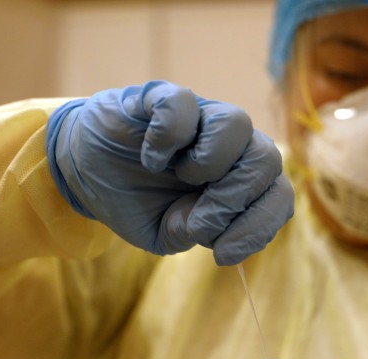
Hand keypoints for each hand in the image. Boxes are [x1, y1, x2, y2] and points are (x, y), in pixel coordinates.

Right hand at [46, 81, 293, 264]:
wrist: (88, 173)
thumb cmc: (139, 200)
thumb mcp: (171, 233)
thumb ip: (204, 232)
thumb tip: (223, 231)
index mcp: (242, 179)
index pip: (279, 195)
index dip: (259, 226)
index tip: (222, 253)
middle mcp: (232, 145)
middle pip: (267, 158)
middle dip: (234, 197)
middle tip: (195, 219)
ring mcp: (200, 117)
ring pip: (237, 123)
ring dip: (210, 162)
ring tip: (179, 175)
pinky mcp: (162, 97)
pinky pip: (184, 103)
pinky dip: (169, 137)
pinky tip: (152, 158)